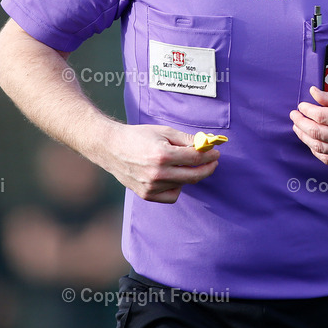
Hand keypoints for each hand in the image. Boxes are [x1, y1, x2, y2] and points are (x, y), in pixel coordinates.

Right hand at [102, 124, 220, 202]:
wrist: (111, 148)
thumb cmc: (138, 136)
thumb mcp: (163, 132)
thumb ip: (186, 139)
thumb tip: (206, 143)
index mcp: (162, 155)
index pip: (195, 158)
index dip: (209, 155)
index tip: (216, 152)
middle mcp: (157, 173)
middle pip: (194, 175)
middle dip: (208, 168)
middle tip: (213, 161)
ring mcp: (151, 186)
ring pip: (183, 184)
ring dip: (190, 174)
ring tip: (183, 164)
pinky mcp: (146, 195)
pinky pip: (172, 196)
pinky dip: (177, 187)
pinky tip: (173, 177)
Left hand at [290, 87, 327, 165]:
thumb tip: (313, 93)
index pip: (320, 116)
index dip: (306, 110)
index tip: (301, 105)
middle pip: (316, 132)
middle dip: (300, 123)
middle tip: (294, 116)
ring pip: (319, 147)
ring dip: (304, 137)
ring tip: (298, 128)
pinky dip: (316, 151)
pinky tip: (311, 142)